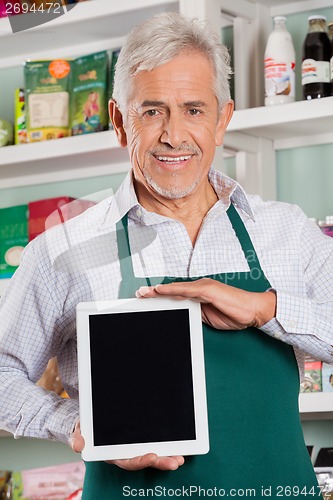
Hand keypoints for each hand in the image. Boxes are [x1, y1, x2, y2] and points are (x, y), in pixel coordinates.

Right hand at [69, 420, 183, 470]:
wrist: (88, 423)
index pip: (127, 461)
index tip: (152, 457)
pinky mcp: (139, 439)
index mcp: (111, 455)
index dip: (140, 461)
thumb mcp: (79, 431)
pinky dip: (166, 446)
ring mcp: (132, 447)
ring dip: (167, 457)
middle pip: (144, 460)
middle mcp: (124, 454)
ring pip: (152, 455)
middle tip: (176, 462)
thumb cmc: (85, 429)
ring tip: (180, 458)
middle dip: (161, 462)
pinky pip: (154, 444)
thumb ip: (78, 437)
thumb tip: (78, 445)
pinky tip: (178, 447)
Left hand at [136, 278, 275, 329]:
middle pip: (173, 290)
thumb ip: (195, 312)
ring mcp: (203, 287)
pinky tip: (161, 290)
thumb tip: (181, 315)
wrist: (252, 310)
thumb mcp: (208, 316)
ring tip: (144, 293)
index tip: (146, 298)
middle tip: (138, 294)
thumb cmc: (233, 313)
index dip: (160, 295)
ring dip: (159, 290)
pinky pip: (187, 289)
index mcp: (199, 294)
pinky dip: (173, 289)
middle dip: (155, 292)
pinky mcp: (208, 289)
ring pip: (177, 288)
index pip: (176, 294)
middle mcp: (199, 288)